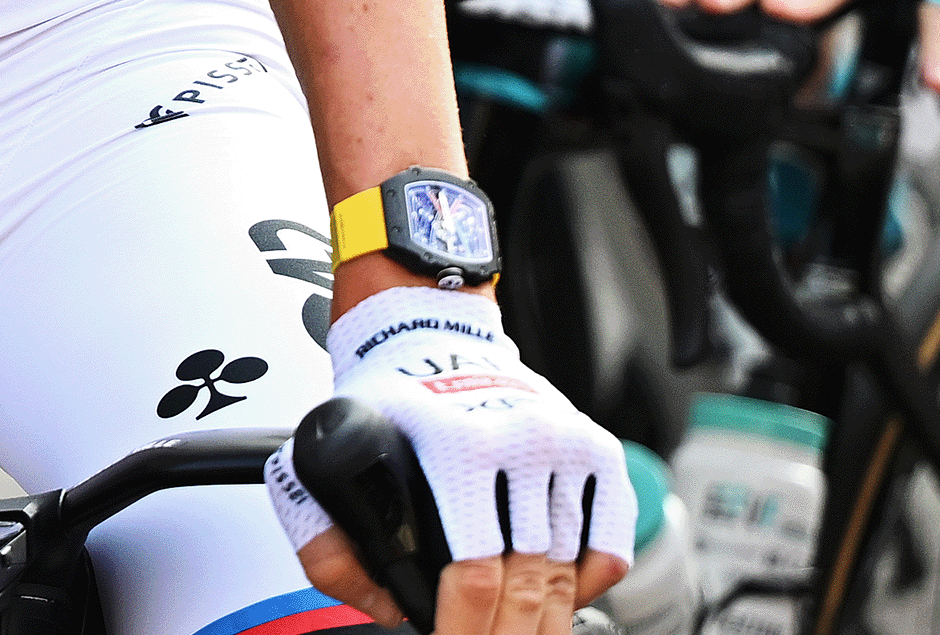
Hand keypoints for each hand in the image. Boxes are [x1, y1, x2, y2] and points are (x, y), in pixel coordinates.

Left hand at [268, 286, 630, 632]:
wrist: (434, 336)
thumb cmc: (385, 403)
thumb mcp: (329, 451)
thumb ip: (329, 541)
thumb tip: (389, 609)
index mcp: (458, 446)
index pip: (474, 572)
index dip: (464, 627)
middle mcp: (524, 441)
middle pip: (527, 583)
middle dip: (504, 633)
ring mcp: (568, 446)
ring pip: (569, 574)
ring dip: (543, 616)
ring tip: (510, 627)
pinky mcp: (599, 451)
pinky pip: (610, 548)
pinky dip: (587, 586)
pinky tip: (555, 596)